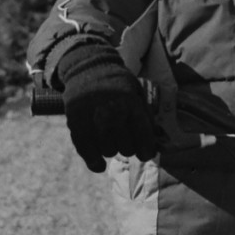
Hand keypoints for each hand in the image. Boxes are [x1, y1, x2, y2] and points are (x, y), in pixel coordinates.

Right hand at [55, 44, 157, 172]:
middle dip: (129, 148)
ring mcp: (92, 118)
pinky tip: (99, 165)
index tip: (145, 154)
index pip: (143, 135)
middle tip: (126, 141)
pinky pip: (86, 151)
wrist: (88, 68)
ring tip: (112, 140)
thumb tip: (159, 144)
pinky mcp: (76, 123)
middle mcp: (112, 111)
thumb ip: (147, 117)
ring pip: (108, 151)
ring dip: (112, 150)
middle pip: (126, 147)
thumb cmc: (118, 85)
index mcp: (131, 103)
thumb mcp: (137, 93)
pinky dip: (94, 162)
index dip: (146, 149)